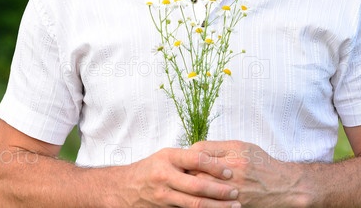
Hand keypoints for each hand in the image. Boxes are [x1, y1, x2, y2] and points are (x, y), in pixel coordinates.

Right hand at [120, 146, 241, 206]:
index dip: (216, 166)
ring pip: (194, 205)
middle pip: (198, 186)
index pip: (196, 159)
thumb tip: (217, 160)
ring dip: (217, 207)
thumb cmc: (151, 168)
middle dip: (220, 191)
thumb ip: (188, 158)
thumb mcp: (166, 156)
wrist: (124, 188)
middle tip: (236, 192)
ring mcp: (163, 196)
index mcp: (168, 158)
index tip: (230, 172)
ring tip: (234, 206)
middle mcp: (164, 176)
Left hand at [189, 141, 301, 207]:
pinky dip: (203, 201)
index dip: (188, 155)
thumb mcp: (243, 147)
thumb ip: (219, 148)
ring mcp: (235, 188)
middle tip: (180, 175)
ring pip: (202, 189)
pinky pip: (212, 204)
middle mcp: (234, 169)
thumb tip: (194, 150)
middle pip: (198, 170)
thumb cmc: (262, 164)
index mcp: (235, 151)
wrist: (285, 186)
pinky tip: (198, 199)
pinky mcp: (236, 204)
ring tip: (185, 188)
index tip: (185, 159)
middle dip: (186, 173)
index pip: (200, 151)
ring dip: (191, 189)